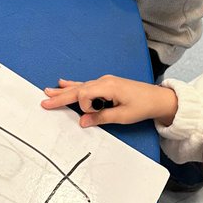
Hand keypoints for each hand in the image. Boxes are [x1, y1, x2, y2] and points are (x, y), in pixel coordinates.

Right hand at [41, 76, 177, 127]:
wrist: (157, 98)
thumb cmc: (142, 106)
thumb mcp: (123, 116)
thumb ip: (101, 118)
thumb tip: (82, 122)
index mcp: (107, 87)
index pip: (84, 95)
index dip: (83, 107)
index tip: (91, 115)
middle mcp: (103, 81)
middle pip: (77, 89)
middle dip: (60, 96)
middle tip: (44, 100)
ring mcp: (104, 82)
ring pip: (80, 87)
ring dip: (64, 91)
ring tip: (48, 92)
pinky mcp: (106, 84)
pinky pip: (86, 86)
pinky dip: (74, 86)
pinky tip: (64, 83)